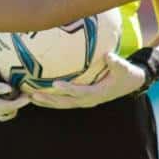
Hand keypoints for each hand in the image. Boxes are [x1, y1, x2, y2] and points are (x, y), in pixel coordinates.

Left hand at [27, 52, 147, 109]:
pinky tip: (37, 93)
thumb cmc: (127, 74)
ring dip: (45, 102)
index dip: (67, 90)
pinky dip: (50, 99)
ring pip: (61, 104)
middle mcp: (88, 100)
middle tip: (32, 94)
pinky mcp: (80, 99)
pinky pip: (63, 100)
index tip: (54, 84)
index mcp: (97, 94)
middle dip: (48, 100)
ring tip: (28, 97)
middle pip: (65, 102)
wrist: (131, 83)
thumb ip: (117, 62)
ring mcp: (83, 101)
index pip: (79, 93)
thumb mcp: (125, 69)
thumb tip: (108, 54)